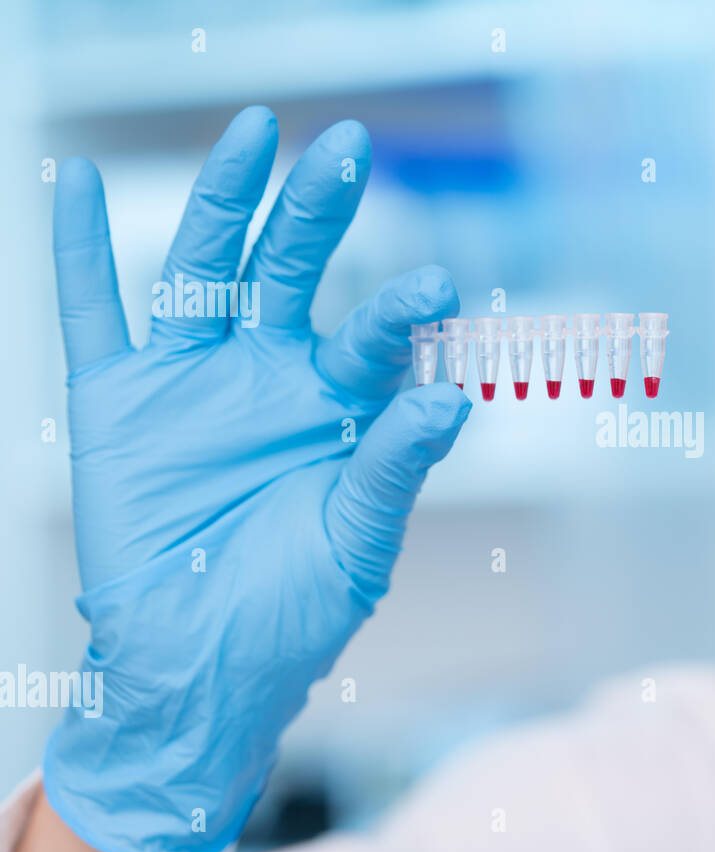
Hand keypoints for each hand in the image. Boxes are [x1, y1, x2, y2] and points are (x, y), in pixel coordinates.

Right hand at [42, 106, 470, 851]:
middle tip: (349, 148)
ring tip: (250, 132)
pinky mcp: (120, 401)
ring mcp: (196, 379)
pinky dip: (81, 248)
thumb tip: (453, 400)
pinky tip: (75, 176)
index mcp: (341, 407)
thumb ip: (394, 469)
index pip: (374, 336)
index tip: (435, 286)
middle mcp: (272, 375)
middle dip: (318, 211)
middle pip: (294, 271)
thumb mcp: (358, 545)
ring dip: (223, 200)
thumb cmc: (294, 615)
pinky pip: (96, 312)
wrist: (200, 671)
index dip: (400, 307)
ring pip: (206, 268)